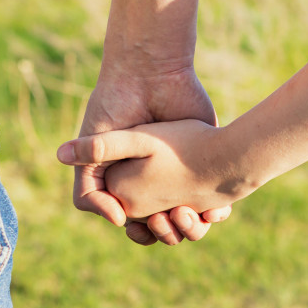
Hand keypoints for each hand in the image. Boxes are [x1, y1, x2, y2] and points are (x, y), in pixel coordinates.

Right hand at [63, 65, 230, 244]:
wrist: (150, 75)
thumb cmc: (115, 109)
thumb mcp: (94, 152)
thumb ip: (89, 189)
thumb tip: (117, 222)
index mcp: (130, 181)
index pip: (138, 223)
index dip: (137, 231)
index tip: (134, 225)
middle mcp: (158, 180)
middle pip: (168, 225)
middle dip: (166, 232)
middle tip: (163, 223)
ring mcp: (185, 172)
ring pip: (194, 218)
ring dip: (191, 227)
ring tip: (184, 215)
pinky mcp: (208, 160)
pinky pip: (218, 200)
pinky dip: (216, 213)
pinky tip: (210, 210)